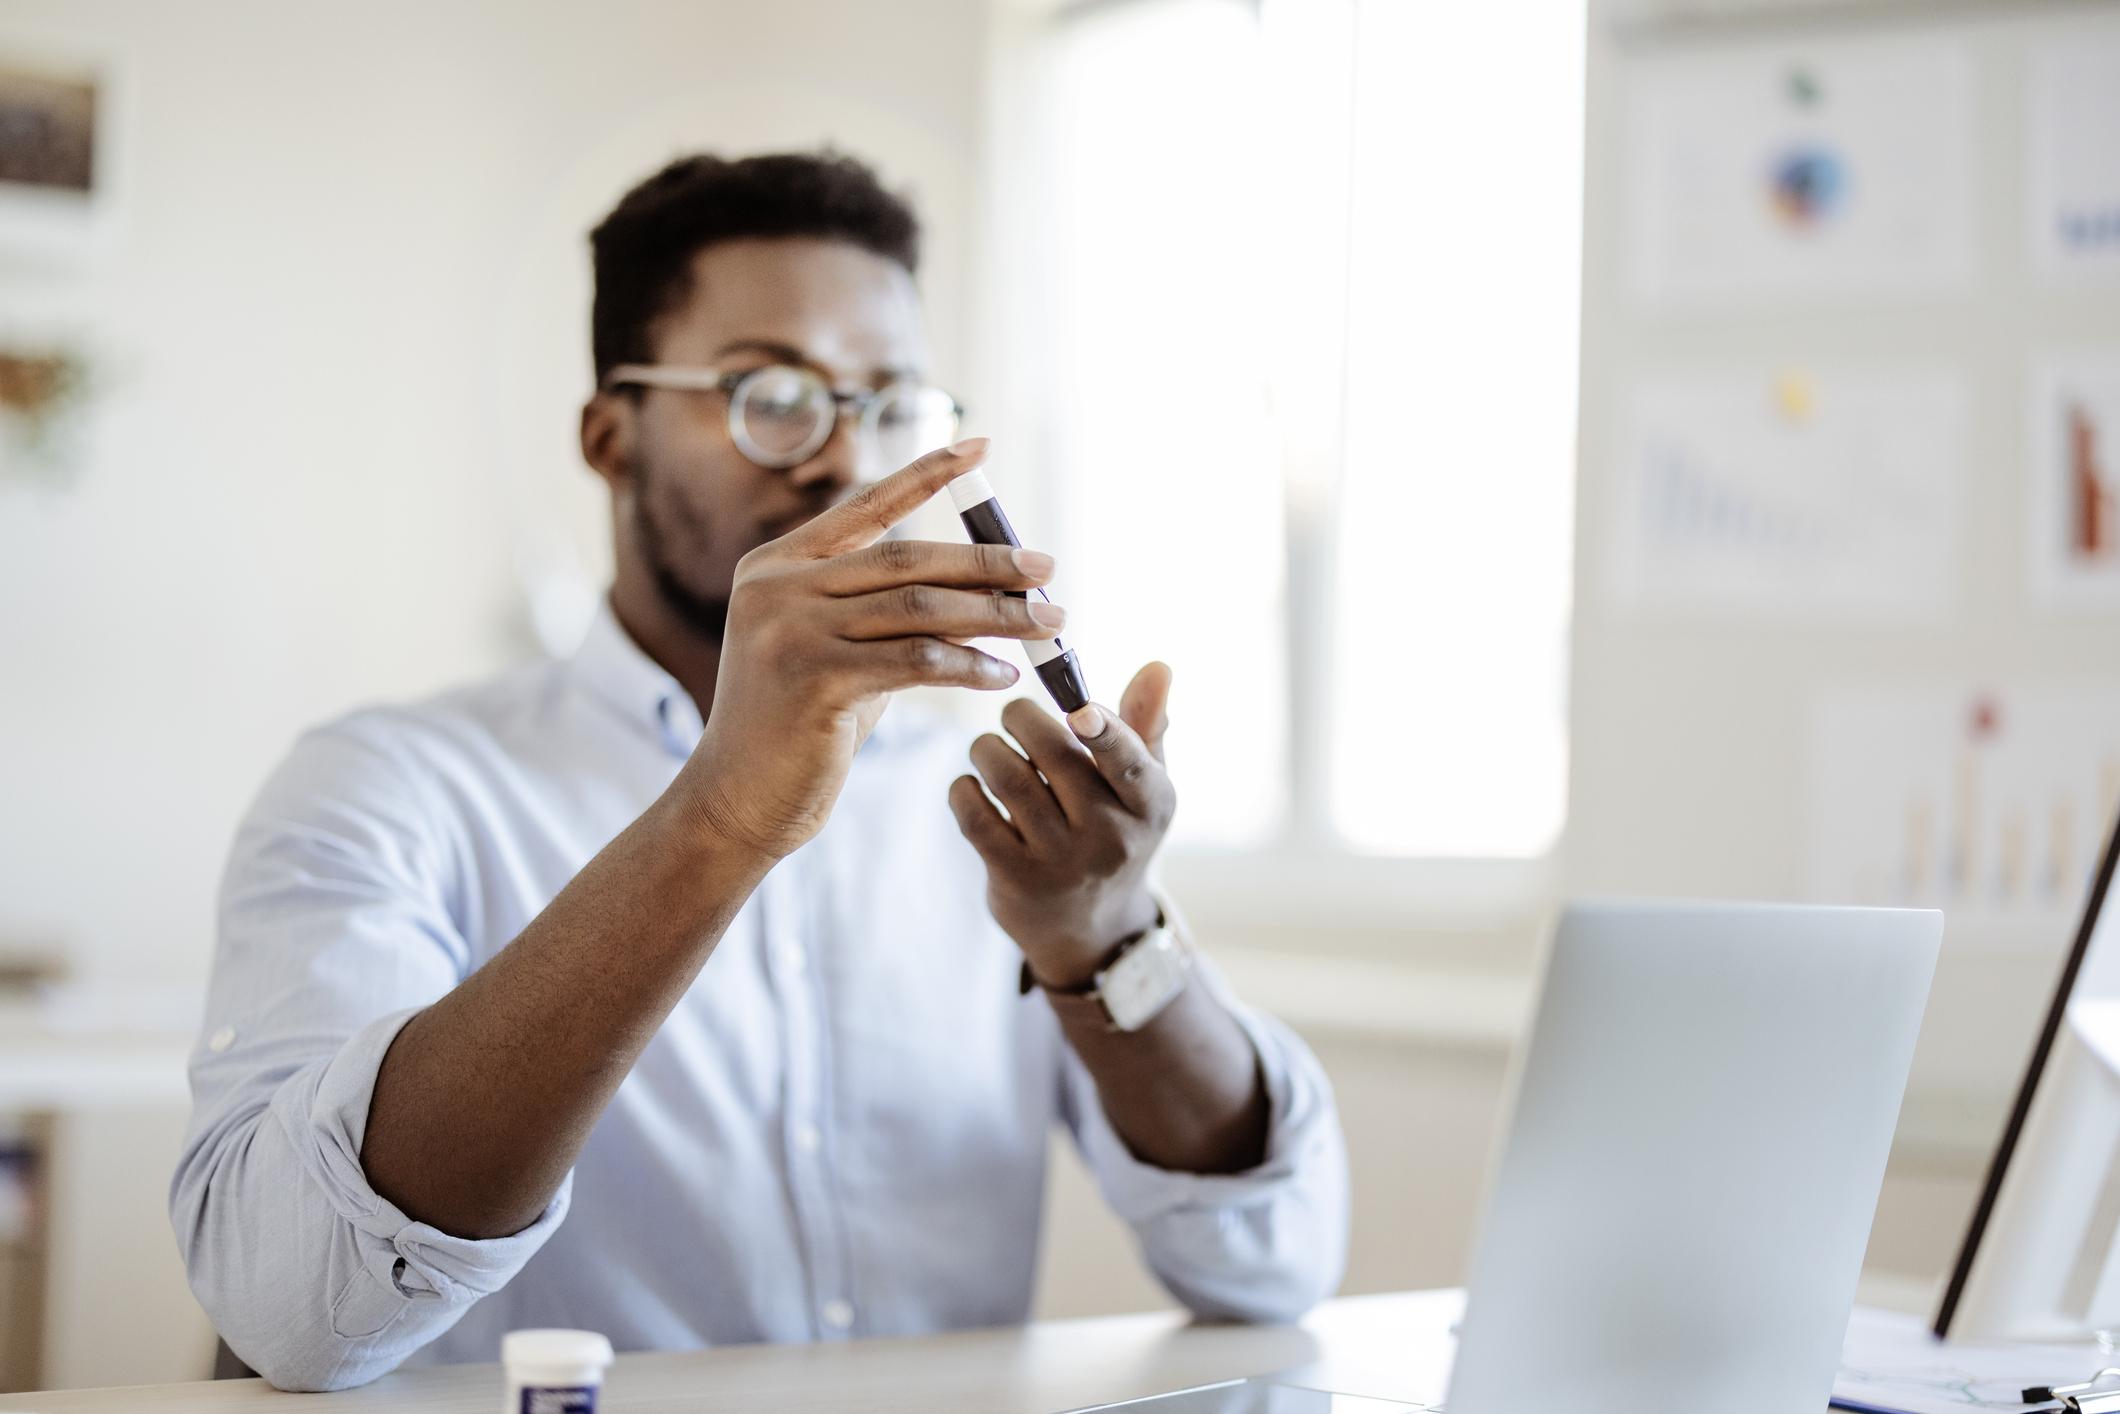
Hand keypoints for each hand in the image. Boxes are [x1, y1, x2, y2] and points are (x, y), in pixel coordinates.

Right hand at [674, 439, 1064, 862]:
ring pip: (920, 608)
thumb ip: (885, 616)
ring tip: (1048, 623)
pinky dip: (970, 665)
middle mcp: (779, 587)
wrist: (737, 800)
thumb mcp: (838, 653)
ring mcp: (791, 630)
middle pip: (908, 559)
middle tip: (1048, 568)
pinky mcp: (813, 678)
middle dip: (988, 562)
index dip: (926, 474)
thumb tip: (979, 593)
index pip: (865, 507)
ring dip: (995, 615)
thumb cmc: (798, 728)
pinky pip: (916, 661)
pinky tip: (1004, 675)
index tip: (980, 447)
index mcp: (777, 565)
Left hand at [948, 662, 1177, 988]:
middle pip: (1054, 754)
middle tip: (1013, 715)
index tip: (1080, 709)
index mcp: (1151, 805)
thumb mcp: (1143, 787)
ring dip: (986, 748)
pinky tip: (973, 786)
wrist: (1089, 929)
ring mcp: (1063, 863)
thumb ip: (1146, 724)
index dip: (1105, 732)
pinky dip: (965, 788)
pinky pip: (975, 815)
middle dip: (1021, 718)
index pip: (1130, 764)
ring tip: (989, 748)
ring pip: (1008, 777)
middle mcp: (1111, 837)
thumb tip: (1158, 666)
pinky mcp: (1017, 880)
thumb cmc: (1115, 831)